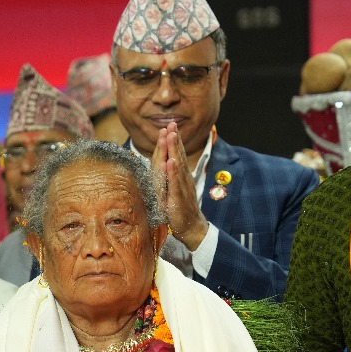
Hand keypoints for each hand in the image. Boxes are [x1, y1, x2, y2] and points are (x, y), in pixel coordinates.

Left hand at [150, 122, 206, 249]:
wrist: (190, 227)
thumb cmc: (178, 210)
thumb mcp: (170, 191)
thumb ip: (166, 179)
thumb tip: (160, 166)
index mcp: (178, 176)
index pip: (174, 156)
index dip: (171, 142)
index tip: (167, 127)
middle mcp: (181, 179)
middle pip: (176, 156)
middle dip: (173, 140)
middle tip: (171, 124)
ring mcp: (181, 187)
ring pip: (177, 165)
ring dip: (173, 150)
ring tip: (171, 136)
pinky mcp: (179, 197)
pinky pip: (176, 182)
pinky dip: (174, 171)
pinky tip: (172, 161)